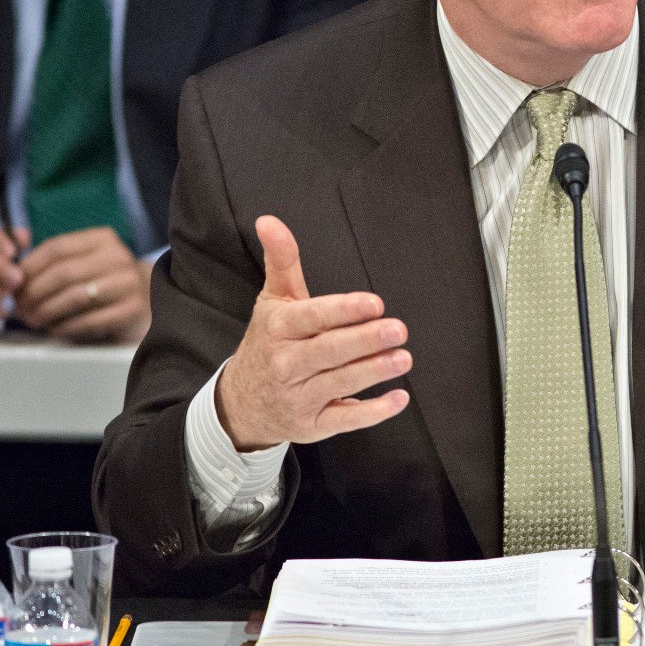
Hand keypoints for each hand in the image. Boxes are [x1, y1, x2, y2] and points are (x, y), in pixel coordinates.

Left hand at [16, 227, 150, 342]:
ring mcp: (128, 283)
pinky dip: (66, 327)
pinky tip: (55, 329)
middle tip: (20, 308)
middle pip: (63, 273)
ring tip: (33, 320)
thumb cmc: (103, 280)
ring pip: (74, 297)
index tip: (14, 285)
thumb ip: (53, 255)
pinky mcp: (131, 310)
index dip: (29, 268)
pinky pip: (89, 320)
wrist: (148, 299)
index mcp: (102, 238)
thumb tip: (15, 249)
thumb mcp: (84, 259)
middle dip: (34, 293)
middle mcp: (118, 256)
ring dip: (46, 311)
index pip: (56, 248)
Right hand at [215, 215, 411, 451]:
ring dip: (374, 372)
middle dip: (366, 341)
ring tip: (403, 358)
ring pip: (340, 384)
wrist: (241, 402)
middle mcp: (286, 363)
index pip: (313, 317)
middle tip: (398, 329)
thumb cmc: (267, 343)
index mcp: (278, 328)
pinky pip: (345, 420)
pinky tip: (398, 398)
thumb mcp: (273, 300)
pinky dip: (373, 412)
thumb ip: (281, 260)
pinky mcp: (311, 425)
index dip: (344, 310)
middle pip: (329, 351)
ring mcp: (298, 396)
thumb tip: (269, 220)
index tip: (374, 303)